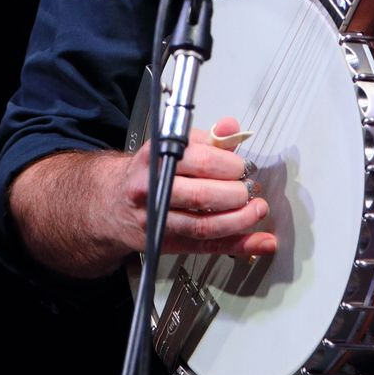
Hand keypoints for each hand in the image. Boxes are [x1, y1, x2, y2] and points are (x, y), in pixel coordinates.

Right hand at [125, 115, 276, 259]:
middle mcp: (153, 190)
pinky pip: (206, 247)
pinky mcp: (165, 243)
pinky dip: (237, 244)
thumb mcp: (172, 146)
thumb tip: (231, 128)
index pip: (201, 162)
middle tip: (250, 189)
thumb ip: (206, 139)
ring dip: (240, 221)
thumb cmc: (148, 172)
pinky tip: (260, 241)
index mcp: (157, 159)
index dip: (230, 165)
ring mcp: (157, 220)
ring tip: (257, 211)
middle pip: (202, 196)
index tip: (243, 167)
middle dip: (236, 194)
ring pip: (204, 226)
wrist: (113, 202)